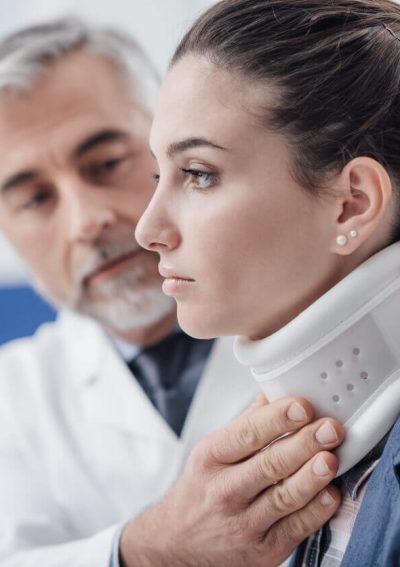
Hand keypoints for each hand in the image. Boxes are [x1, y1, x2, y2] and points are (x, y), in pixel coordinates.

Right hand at [120, 395, 343, 566]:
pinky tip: (330, 494)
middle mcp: (224, 490)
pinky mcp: (262, 550)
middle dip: (304, 444)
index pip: (247, 434)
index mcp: (212, 456)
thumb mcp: (213, 450)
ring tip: (332, 458)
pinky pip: (295, 529)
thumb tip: (277, 388)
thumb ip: (249, 421)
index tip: (302, 406)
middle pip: (269, 464)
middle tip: (330, 428)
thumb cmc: (203, 487)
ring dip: (312, 477)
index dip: (277, 419)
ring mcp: (243, 523)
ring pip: (284, 497)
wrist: (178, 542)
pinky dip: (316, 511)